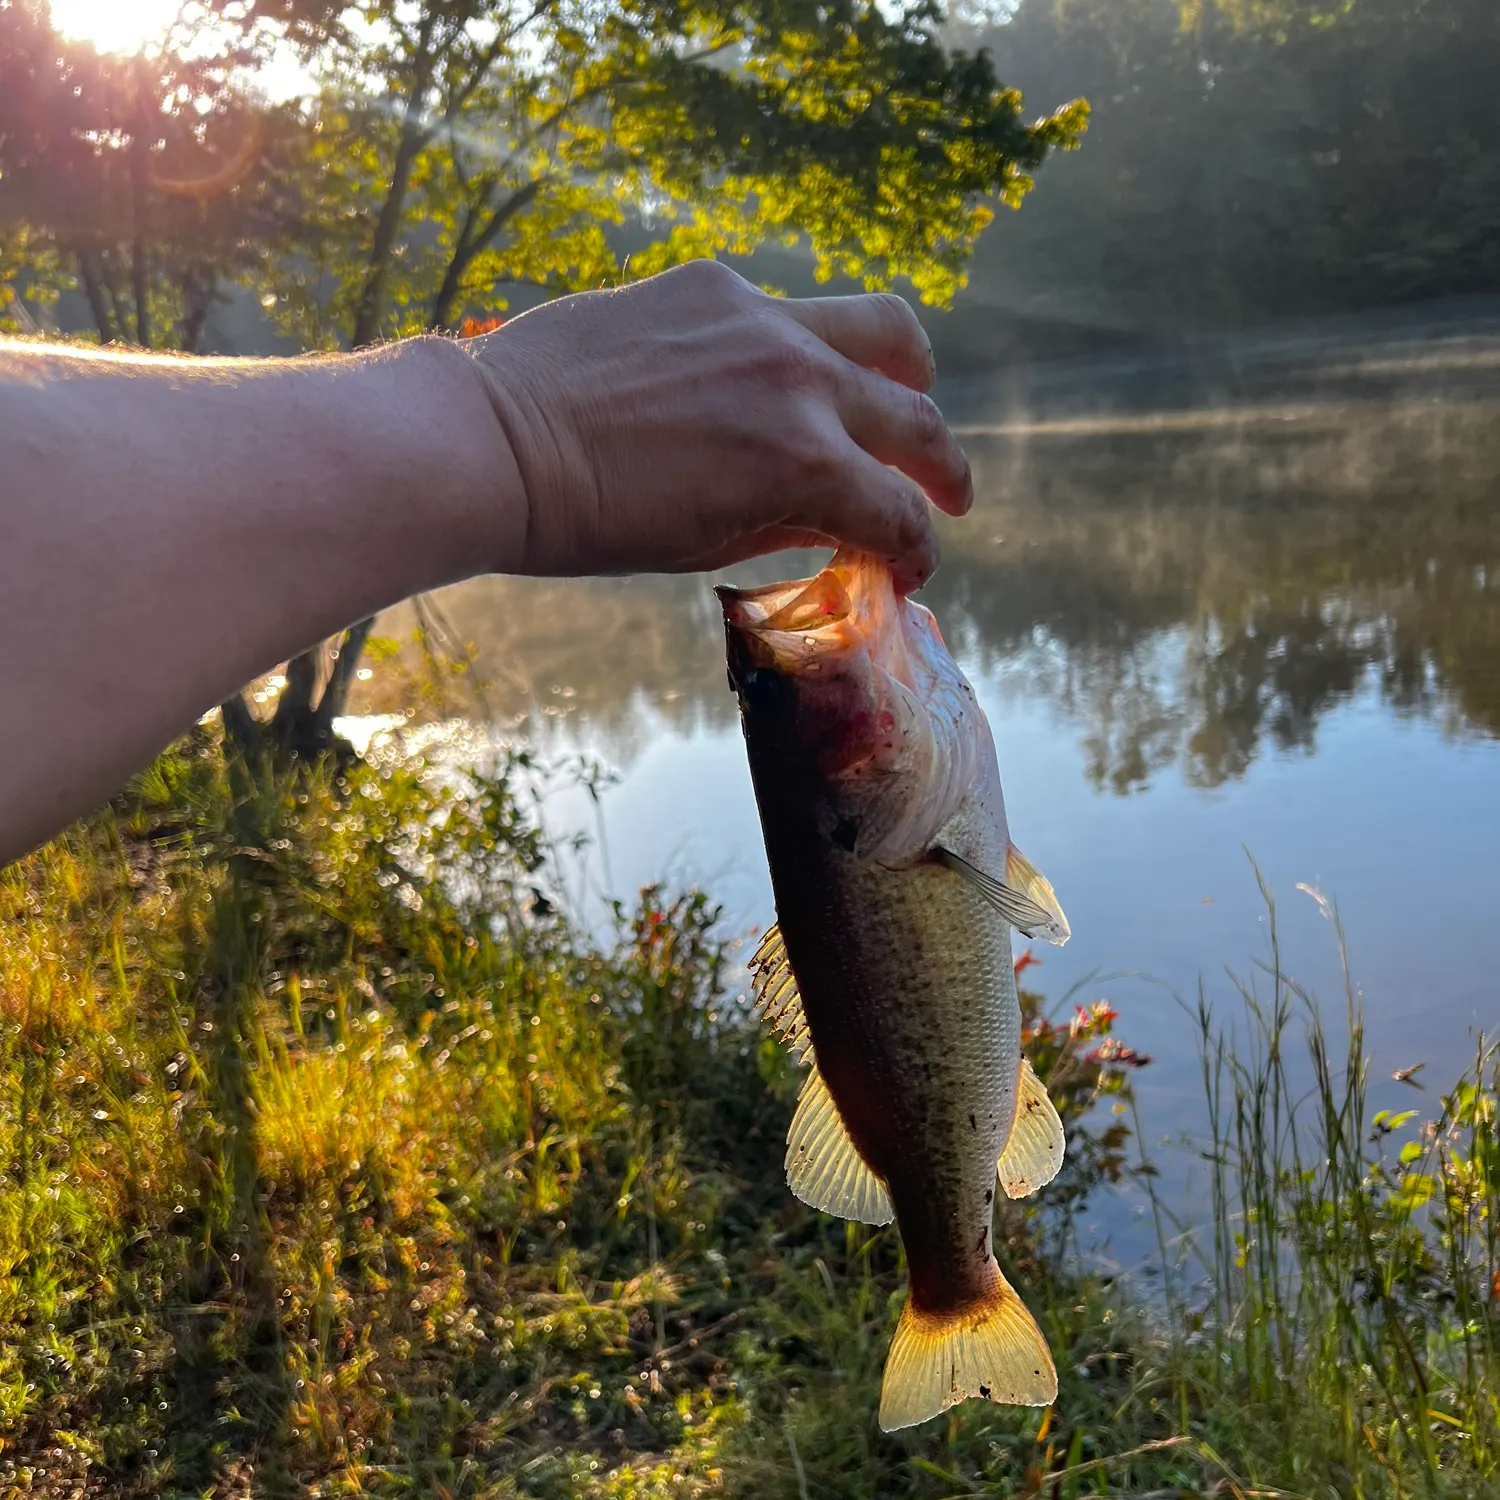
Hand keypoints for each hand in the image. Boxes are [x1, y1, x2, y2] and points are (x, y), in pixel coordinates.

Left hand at [464, 259, 972, 593]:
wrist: (497, 440)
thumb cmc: (592, 521)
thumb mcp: (708, 544)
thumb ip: (796, 525)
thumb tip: (848, 525)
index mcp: (804, 463)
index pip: (899, 512)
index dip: (916, 553)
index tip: (909, 570)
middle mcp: (802, 381)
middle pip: (918, 421)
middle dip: (944, 471)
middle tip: (947, 495)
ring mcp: (763, 320)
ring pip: (886, 332)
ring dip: (910, 377)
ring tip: (904, 399)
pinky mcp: (716, 285)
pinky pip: (790, 311)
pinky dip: (803, 350)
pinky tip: (769, 376)